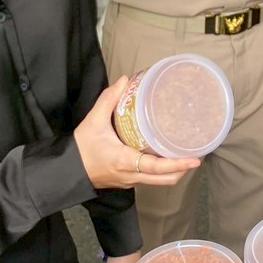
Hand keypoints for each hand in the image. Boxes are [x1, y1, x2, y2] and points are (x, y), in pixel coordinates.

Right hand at [74, 77, 200, 189]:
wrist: (66, 171)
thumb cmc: (80, 148)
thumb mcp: (93, 121)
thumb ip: (108, 99)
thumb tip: (124, 80)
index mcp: (124, 161)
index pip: (156, 167)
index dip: (177, 165)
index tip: (194, 160)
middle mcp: (130, 175)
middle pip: (164, 179)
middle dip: (182, 170)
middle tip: (196, 155)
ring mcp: (129, 181)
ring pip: (158, 182)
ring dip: (174, 172)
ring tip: (185, 156)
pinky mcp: (127, 182)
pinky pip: (150, 180)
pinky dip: (162, 173)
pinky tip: (166, 158)